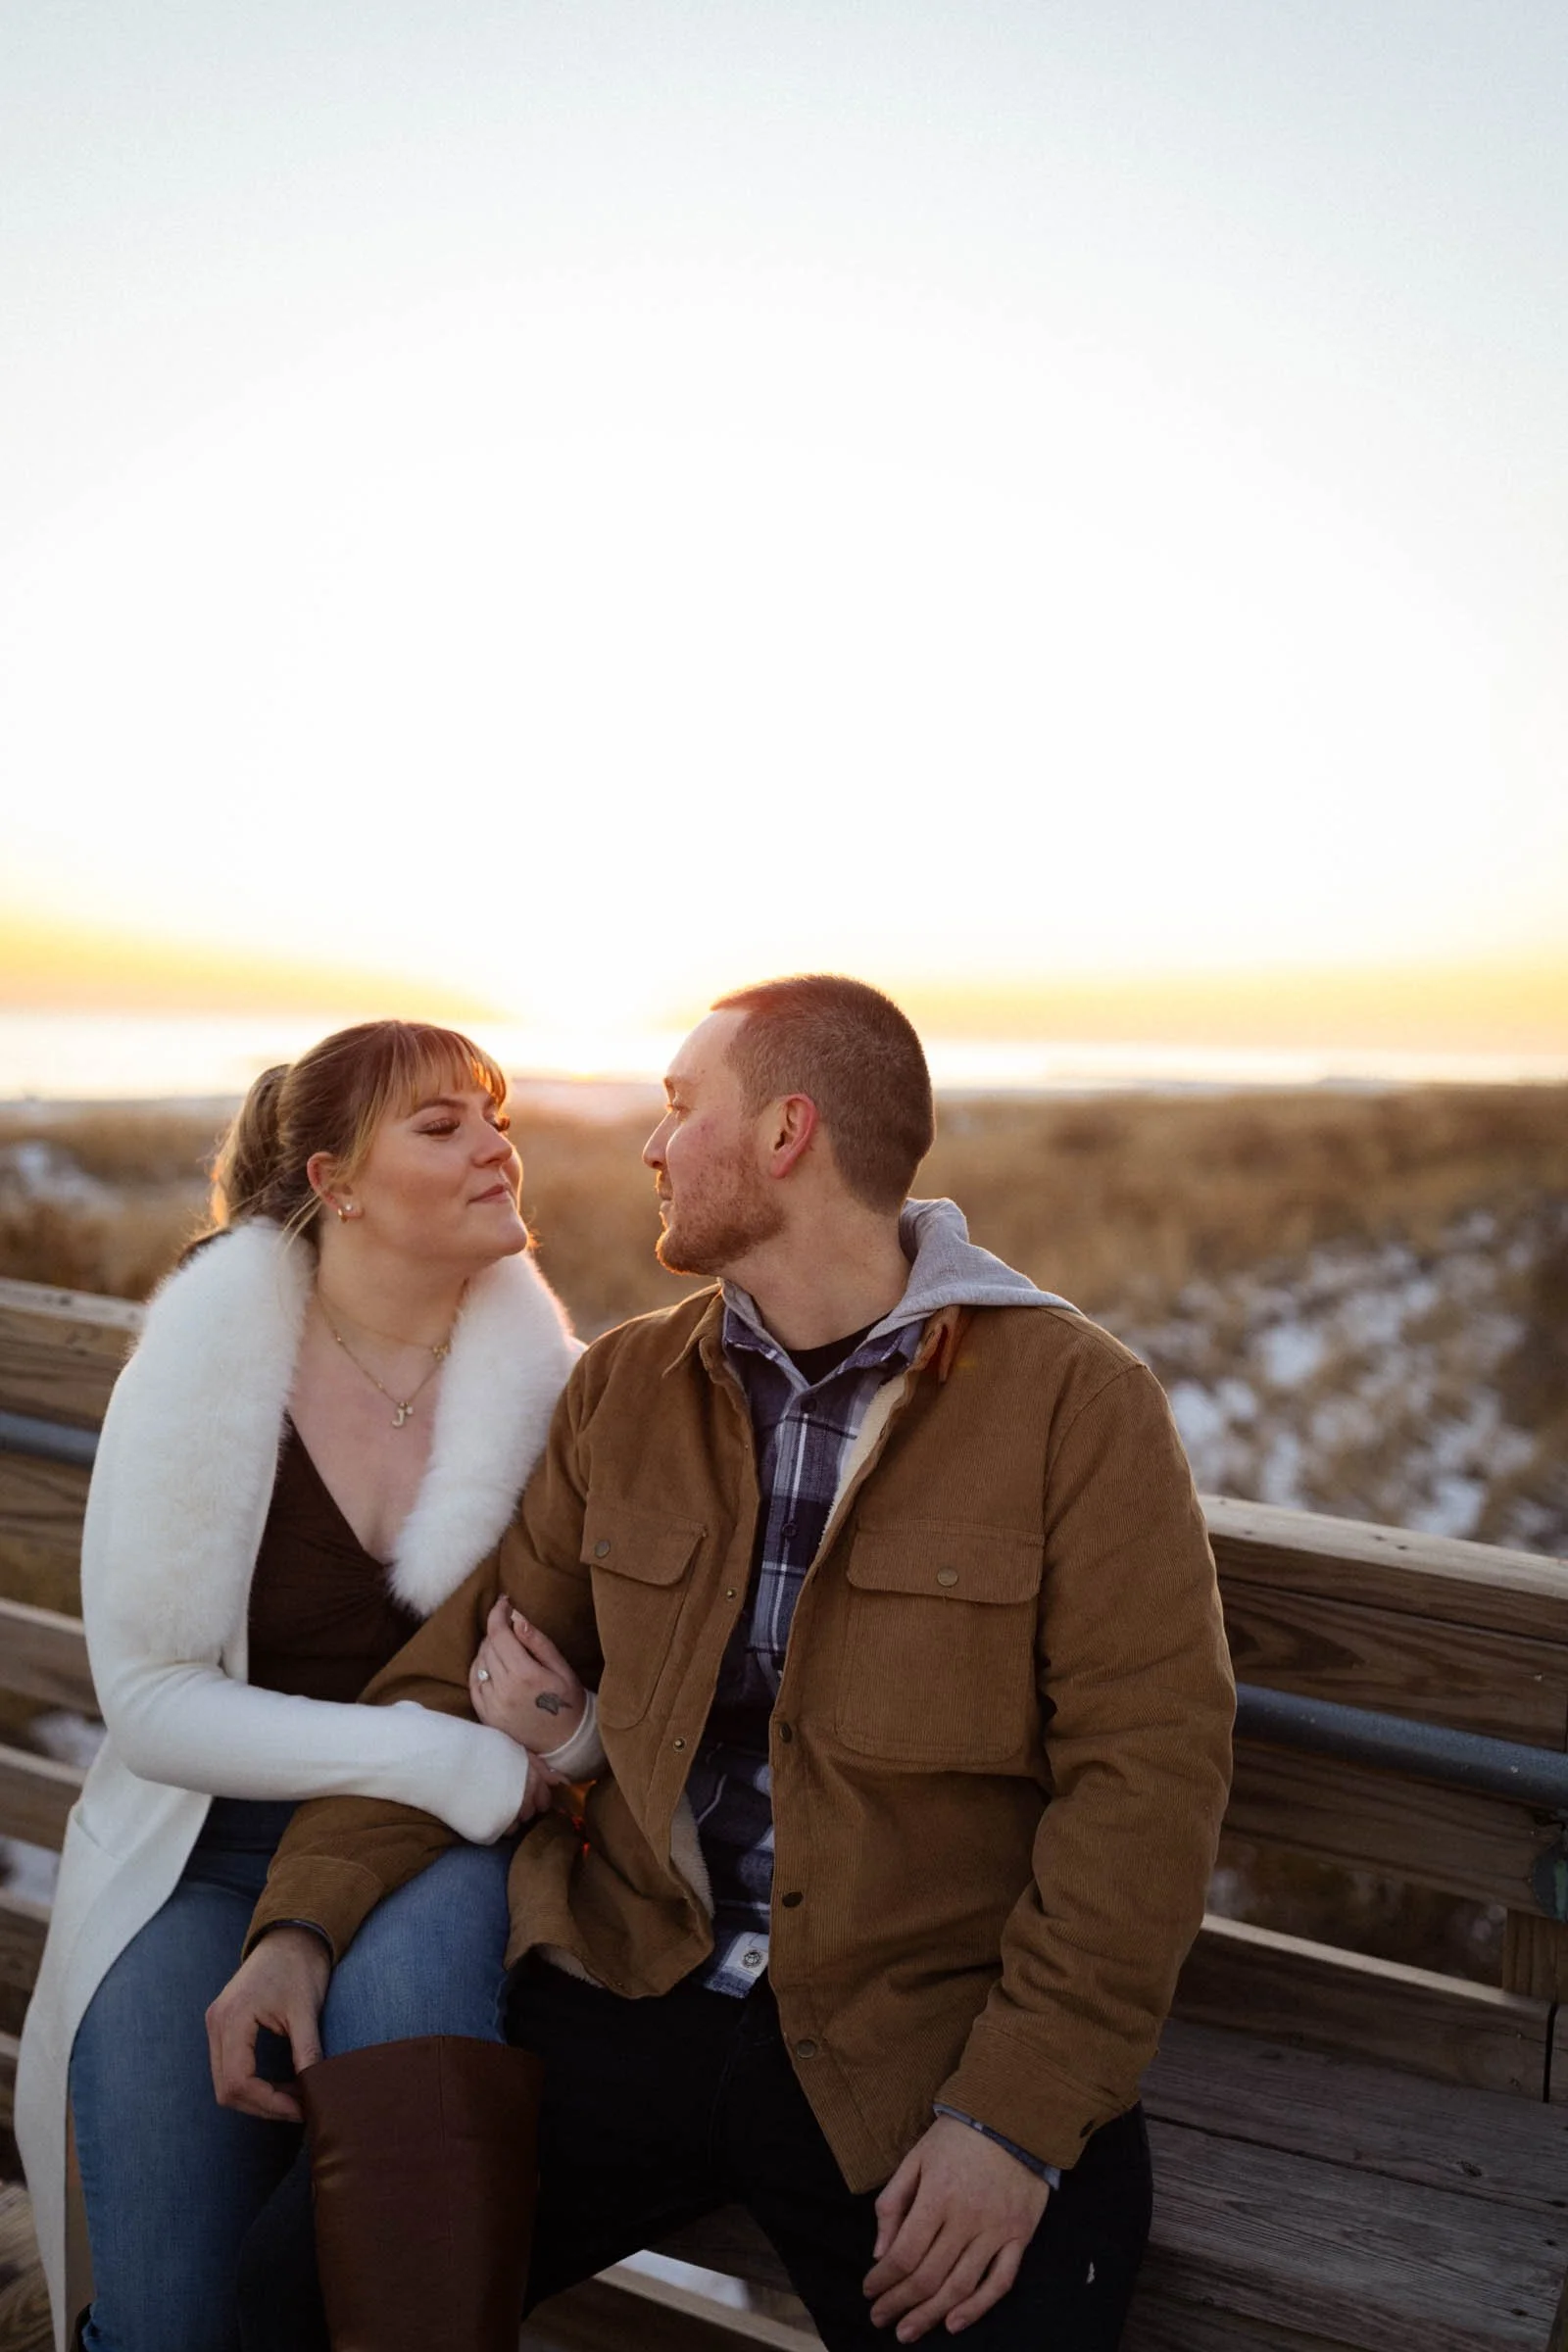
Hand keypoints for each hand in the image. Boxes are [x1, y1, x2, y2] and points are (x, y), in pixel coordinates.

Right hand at [206, 1925, 330, 2122]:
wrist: (291, 1935)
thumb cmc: (300, 1966)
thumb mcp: (306, 2009)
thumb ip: (307, 2050)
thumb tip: (315, 2089)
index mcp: (233, 2017)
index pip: (239, 2081)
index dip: (269, 2103)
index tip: (301, 2108)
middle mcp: (216, 2023)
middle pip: (227, 2089)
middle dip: (264, 2106)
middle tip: (300, 2109)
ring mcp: (216, 2025)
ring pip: (226, 2083)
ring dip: (258, 2098)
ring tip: (294, 2098)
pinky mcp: (223, 2026)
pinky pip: (230, 2069)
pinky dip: (253, 2084)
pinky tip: (280, 2085)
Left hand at [468, 1596, 585, 1752]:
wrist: (564, 1743)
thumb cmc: (568, 1701)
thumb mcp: (561, 1668)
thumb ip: (538, 1642)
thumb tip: (517, 1617)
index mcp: (525, 1675)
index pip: (500, 1634)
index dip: (498, 1613)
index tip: (504, 1602)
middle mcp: (504, 1690)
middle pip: (488, 1646)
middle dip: (497, 1630)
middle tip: (511, 1625)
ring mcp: (492, 1705)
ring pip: (479, 1663)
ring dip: (488, 1648)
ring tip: (505, 1646)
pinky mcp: (486, 1716)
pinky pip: (473, 1683)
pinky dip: (479, 1668)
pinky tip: (492, 1664)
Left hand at [863, 2117, 1049, 2339]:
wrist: (1014, 2119)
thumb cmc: (958, 2137)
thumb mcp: (916, 2157)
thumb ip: (894, 2202)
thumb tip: (880, 2253)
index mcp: (938, 2195)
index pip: (904, 2253)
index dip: (883, 2280)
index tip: (869, 2292)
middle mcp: (967, 2217)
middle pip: (929, 2275)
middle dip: (900, 2303)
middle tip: (881, 2319)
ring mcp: (996, 2229)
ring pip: (960, 2286)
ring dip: (930, 2314)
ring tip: (908, 2331)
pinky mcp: (1020, 2236)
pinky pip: (1000, 2282)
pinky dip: (977, 2307)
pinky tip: (954, 2323)